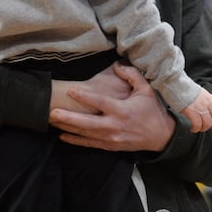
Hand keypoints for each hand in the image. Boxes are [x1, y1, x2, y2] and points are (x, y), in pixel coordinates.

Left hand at [49, 63, 175, 151]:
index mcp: (123, 111)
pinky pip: (89, 144)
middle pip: (87, 123)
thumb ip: (132, 75)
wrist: (161, 136)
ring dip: (68, 128)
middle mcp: (115, 126)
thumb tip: (118, 65)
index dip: (85, 97)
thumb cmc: (153, 110)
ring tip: (51, 122)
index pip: (100, 103)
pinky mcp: (110, 146)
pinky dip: (75, 141)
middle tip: (52, 112)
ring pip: (85, 134)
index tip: (71, 91)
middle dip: (69, 118)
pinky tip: (62, 136)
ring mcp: (111, 138)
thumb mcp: (147, 90)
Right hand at [181, 88, 211, 132]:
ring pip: (208, 123)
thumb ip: (205, 100)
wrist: (177, 84)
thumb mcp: (200, 93)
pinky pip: (197, 124)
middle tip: (208, 125)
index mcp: (210, 97)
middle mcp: (207, 102)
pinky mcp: (191, 111)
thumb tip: (205, 108)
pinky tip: (192, 128)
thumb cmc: (185, 89)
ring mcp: (200, 107)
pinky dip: (195, 128)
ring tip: (197, 128)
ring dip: (203, 128)